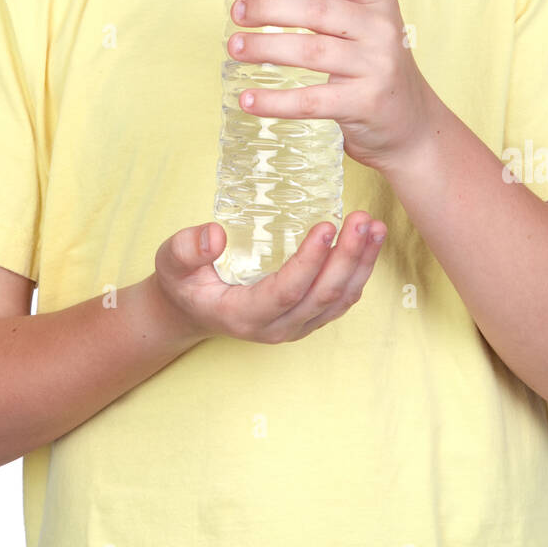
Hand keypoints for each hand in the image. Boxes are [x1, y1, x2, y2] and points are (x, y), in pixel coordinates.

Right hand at [153, 212, 386, 343]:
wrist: (193, 310)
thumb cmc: (185, 283)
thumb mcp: (172, 262)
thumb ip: (187, 248)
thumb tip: (215, 236)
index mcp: (244, 315)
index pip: (286, 292)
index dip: (308, 262)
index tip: (325, 227)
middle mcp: (276, 327)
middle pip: (322, 296)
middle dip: (347, 257)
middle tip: (361, 219)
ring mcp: (296, 327)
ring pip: (339, 301)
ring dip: (361, 264)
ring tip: (375, 227)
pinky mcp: (308, 318)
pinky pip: (341, 301)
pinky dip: (360, 272)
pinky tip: (369, 244)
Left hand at [228, 0, 434, 178]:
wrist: (412, 124)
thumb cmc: (373, 65)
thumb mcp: (361, 25)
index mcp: (380, 2)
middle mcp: (382, 30)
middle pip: (318, 11)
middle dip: (270, 9)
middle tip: (237, 12)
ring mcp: (376, 68)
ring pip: (310, 52)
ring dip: (265, 48)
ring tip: (235, 48)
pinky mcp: (363, 104)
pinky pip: (311, 101)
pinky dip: (275, 101)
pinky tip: (248, 99)